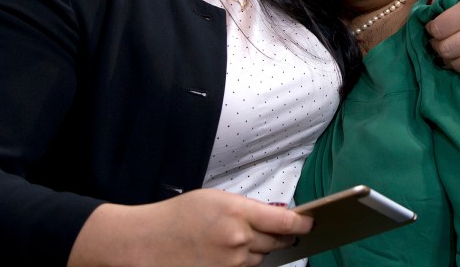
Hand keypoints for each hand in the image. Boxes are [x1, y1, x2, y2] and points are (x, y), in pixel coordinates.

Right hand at [68, 188, 312, 266]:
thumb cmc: (180, 215)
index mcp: (237, 212)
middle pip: (278, 241)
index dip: (302, 223)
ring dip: (262, 250)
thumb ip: (247, 208)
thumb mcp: (215, 199)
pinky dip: (247, 262)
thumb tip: (277, 216)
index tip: (311, 222)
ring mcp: (231, 263)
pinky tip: (234, 253)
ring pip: (263, 258)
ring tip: (243, 239)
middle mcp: (238, 239)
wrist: (148, 242)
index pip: (284, 221)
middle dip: (283, 236)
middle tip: (286, 230)